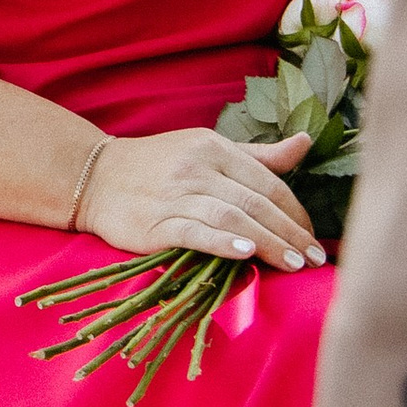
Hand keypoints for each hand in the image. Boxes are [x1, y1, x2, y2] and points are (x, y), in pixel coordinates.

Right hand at [79, 126, 320, 270]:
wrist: (92, 176)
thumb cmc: (157, 165)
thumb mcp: (206, 149)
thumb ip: (257, 155)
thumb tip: (305, 142)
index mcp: (212, 147)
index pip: (267, 182)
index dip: (295, 212)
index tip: (313, 237)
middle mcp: (196, 167)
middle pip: (255, 202)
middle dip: (290, 233)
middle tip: (314, 258)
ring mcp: (174, 194)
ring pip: (232, 218)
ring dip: (268, 243)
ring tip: (294, 264)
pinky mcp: (154, 222)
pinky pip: (195, 232)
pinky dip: (223, 242)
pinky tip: (247, 254)